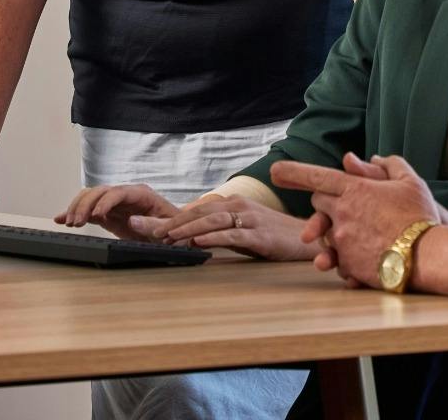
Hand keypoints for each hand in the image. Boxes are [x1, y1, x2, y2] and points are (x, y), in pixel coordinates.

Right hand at [55, 184, 177, 239]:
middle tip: (76, 222)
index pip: (119, 192)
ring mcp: (116, 205)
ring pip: (92, 197)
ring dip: (78, 207)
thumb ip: (154, 224)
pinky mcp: (109, 216)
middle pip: (101, 192)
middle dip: (86, 204)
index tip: (96, 214)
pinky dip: (76, 213)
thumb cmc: (175, 230)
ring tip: (69, 222)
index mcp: (142, 195)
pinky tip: (61, 219)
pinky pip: (90, 211)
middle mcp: (126, 196)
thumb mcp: (170, 228)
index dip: (105, 201)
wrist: (174, 237)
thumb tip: (133, 219)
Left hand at [144, 196, 312, 260]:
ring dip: (185, 229)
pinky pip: (231, 235)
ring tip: (163, 237)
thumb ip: (218, 231)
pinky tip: (196, 243)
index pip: (193, 210)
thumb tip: (189, 239)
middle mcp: (237, 206)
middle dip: (166, 221)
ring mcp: (249, 219)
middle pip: (196, 213)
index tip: (142, 226)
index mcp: (231, 204)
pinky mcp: (259, 235)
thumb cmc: (272, 236)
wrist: (307, 240)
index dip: (167, 218)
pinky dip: (212, 238)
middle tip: (140, 228)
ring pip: (210, 221)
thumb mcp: (241, 231)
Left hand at [271, 152, 445, 288]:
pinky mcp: (348, 265)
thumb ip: (388, 165)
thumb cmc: (421, 215)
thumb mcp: (409, 181)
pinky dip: (346, 257)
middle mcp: (342, 214)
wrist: (429, 255)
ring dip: (334, 233)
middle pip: (318, 205)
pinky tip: (366, 256)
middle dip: (326, 205)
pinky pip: (338, 259)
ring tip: (357, 237)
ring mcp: (343, 241)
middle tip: (345, 208)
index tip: (274, 171)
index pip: (316, 176)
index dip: (293, 172)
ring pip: (325, 235)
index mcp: (354, 190)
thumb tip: (371, 158)